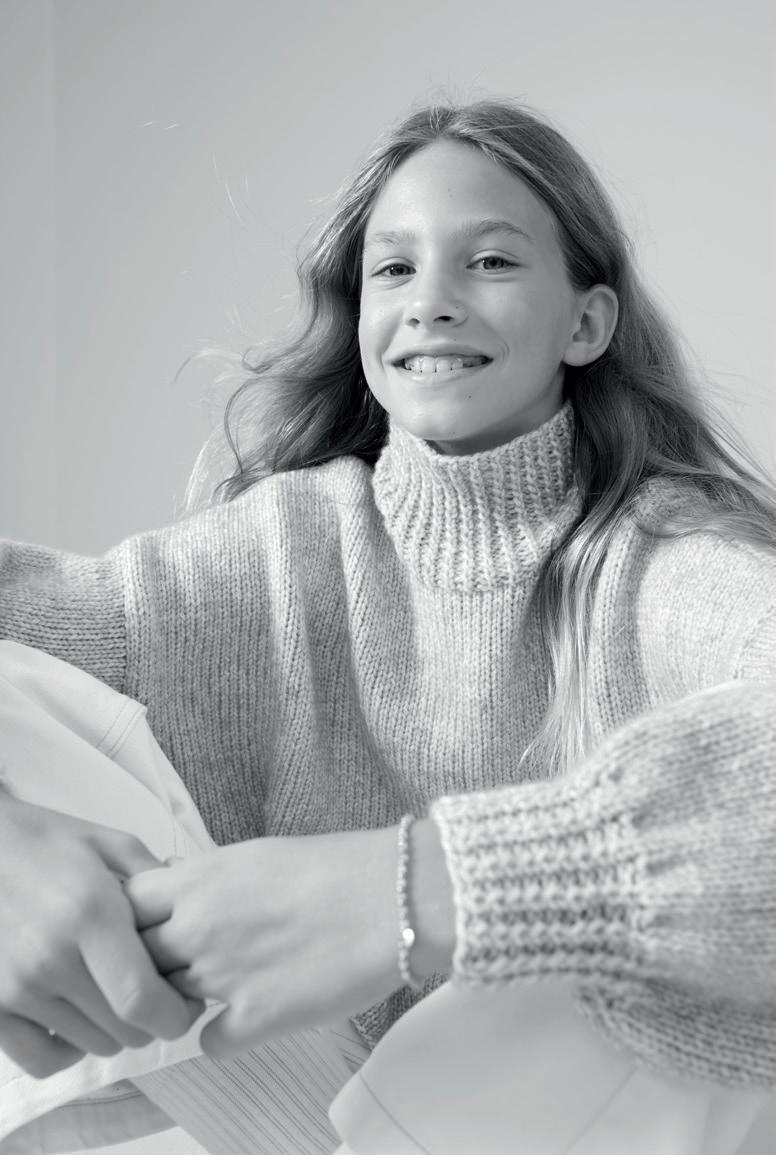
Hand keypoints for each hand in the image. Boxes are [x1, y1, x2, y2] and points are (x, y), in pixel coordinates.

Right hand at [0, 793, 203, 1077]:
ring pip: (90, 1045)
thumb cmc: (42, 840)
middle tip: (154, 995)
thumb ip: (153, 878)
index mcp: (89, 915)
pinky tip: (76, 1019)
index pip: (141, 1000)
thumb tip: (190, 908)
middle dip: (152, 1020)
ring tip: (113, 996)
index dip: (175, 1016)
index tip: (187, 1005)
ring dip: (113, 1030)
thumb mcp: (105, 843)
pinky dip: (68, 1050)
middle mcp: (51, 959)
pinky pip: (41, 1060)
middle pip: (123, 1030)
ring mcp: (14, 988)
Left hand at [126, 822, 454, 1060]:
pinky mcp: (254, 1019)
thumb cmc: (338, 868)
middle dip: (147, 963)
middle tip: (174, 964)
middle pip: (135, 957)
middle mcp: (199, 927)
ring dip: (180, 1001)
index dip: (130, 919)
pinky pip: (209, 1043)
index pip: (125, 905)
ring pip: (165, 1003)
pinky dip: (221, 1037)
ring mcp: (222, 977)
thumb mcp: (259, 854)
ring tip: (215, 990)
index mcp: (201, 879)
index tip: (147, 926)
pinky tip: (243, 1020)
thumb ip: (211, 876)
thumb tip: (181, 886)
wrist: (394, 898)